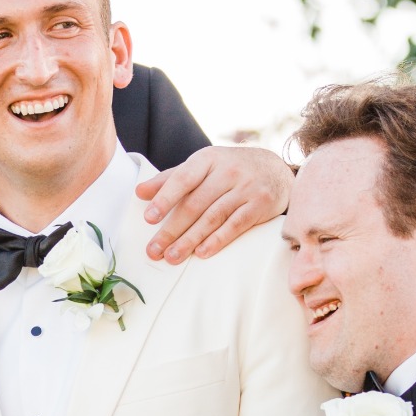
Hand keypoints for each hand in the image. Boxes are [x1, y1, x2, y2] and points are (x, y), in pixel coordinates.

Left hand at [138, 145, 291, 263]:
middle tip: (154, 250)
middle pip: (195, 204)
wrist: (275, 168)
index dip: (165, 198)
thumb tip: (139, 192)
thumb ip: (171, 179)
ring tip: (172, 256)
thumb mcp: (202, 166)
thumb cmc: (229, 169)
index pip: (183, 179)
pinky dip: (218, 240)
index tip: (149, 218)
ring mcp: (245, 188)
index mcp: (208, 159)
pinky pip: (235, 225)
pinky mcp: (260, 205)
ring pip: (213, 217)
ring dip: (190, 239)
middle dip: (172, 229)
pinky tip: (202, 253)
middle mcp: (227, 171)